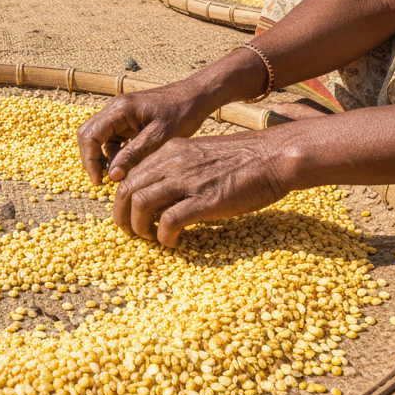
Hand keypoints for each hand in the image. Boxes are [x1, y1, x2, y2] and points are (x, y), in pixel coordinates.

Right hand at [77, 86, 213, 186]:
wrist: (195, 97)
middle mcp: (114, 109)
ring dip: (104, 157)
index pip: (89, 135)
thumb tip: (112, 175)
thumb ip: (133, 155)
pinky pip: (112, 138)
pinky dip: (115, 153)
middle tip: (102, 181)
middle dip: (91, 159)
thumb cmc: (181, 113)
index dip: (89, 160)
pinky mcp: (126, 120)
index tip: (99, 181)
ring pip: (98, 137)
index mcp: (119, 109)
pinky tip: (129, 165)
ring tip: (119, 175)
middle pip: (87, 135)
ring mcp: (119, 114)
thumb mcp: (159, 138)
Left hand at [111, 130, 292, 246]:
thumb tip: (166, 193)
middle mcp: (172, 163)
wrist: (274, 156)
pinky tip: (172, 242)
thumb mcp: (202, 155)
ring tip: (148, 238)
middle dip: (121, 215)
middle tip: (129, 232)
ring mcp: (187, 181)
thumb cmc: (244, 159)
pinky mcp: (204, 201)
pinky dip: (164, 236)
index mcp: (171, 151)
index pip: (131, 174)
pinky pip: (168, 221)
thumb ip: (180, 169)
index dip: (123, 197)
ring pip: (140, 203)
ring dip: (138, 226)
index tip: (128, 213)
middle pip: (127, 189)